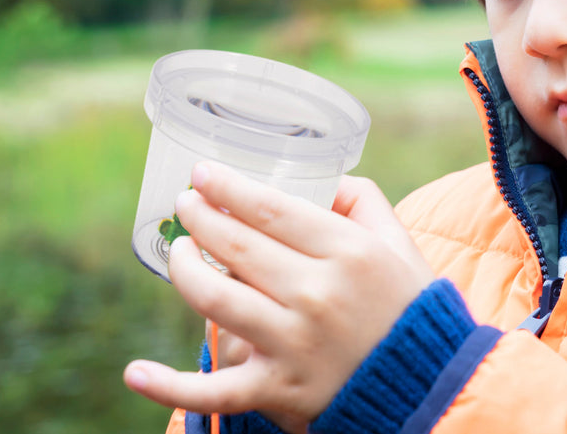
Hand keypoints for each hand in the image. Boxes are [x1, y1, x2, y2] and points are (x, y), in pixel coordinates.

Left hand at [123, 162, 435, 422]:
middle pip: (236, 246)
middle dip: (198, 219)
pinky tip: (135, 371)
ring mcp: (293, 344)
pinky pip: (213, 391)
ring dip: (183, 271)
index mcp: (347, 252)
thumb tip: (324, 178)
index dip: (227, 188)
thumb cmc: (409, 310)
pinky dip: (169, 385)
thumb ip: (364, 202)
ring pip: (215, 299)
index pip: (271, 209)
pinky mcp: (278, 390)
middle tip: (185, 205)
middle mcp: (316, 294)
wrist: (431, 389)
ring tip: (177, 254)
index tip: (202, 174)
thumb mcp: (399, 245)